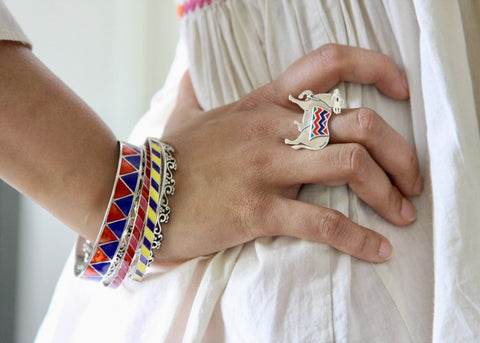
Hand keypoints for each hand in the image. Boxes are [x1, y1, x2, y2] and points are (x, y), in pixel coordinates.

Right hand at [157, 44, 420, 265]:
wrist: (135, 195)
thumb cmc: (172, 157)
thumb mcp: (193, 114)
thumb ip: (202, 90)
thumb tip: (190, 71)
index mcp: (263, 103)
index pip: (328, 64)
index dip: (374, 68)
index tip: (399, 91)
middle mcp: (271, 129)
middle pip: (360, 124)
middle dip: (400, 153)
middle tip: (411, 179)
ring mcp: (266, 169)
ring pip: (350, 166)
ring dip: (388, 192)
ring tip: (401, 213)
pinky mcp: (257, 211)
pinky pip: (322, 223)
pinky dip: (359, 239)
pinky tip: (377, 249)